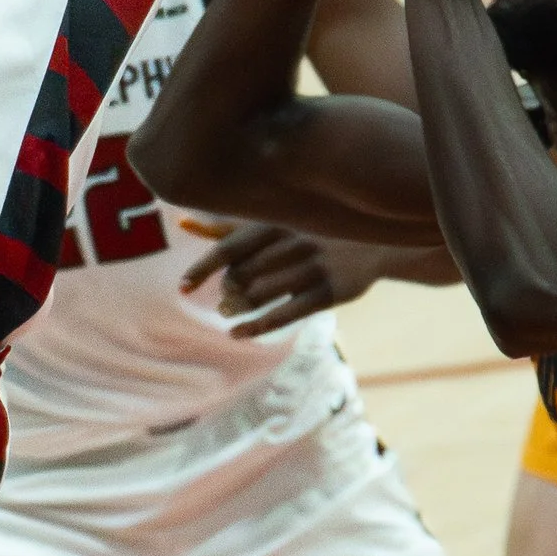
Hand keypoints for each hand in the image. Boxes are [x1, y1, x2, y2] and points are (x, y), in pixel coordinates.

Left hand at [179, 220, 387, 336]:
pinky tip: (238, 334)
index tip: (183, 288)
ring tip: (231, 314)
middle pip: (241, 276)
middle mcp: (294, 241)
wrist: (373, 244)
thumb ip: (230, 226)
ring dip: (238, 310)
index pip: (229, 247)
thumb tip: (184, 221)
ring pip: (260, 297)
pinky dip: (255, 327)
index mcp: (277, 220)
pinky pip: (283, 315)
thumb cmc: (310, 233)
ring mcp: (314, 267)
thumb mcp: (273, 223)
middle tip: (225, 301)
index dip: (203, 269)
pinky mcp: (329, 293)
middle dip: (227, 293)